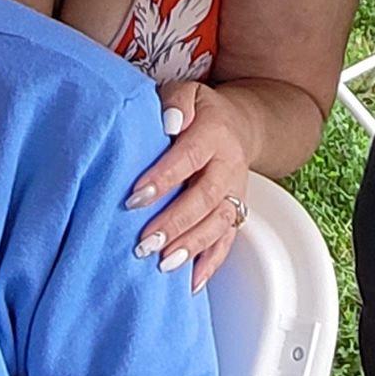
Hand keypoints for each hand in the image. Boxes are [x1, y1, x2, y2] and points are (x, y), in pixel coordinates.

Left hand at [125, 87, 253, 281]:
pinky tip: (190, 283)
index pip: (189, 157)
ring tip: (162, 264)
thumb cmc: (200, 111)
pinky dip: (210, 265)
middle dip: (174, 223)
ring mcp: (235, 193)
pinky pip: (227, 242)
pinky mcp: (236, 213)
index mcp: (215, 133)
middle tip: (144, 242)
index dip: (164, 178)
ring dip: (191, 247)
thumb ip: (176, 101)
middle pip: (205, 198)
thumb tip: (171, 122)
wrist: (239, 125)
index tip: (135, 197)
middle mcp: (229, 166)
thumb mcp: (188, 92)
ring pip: (218, 224)